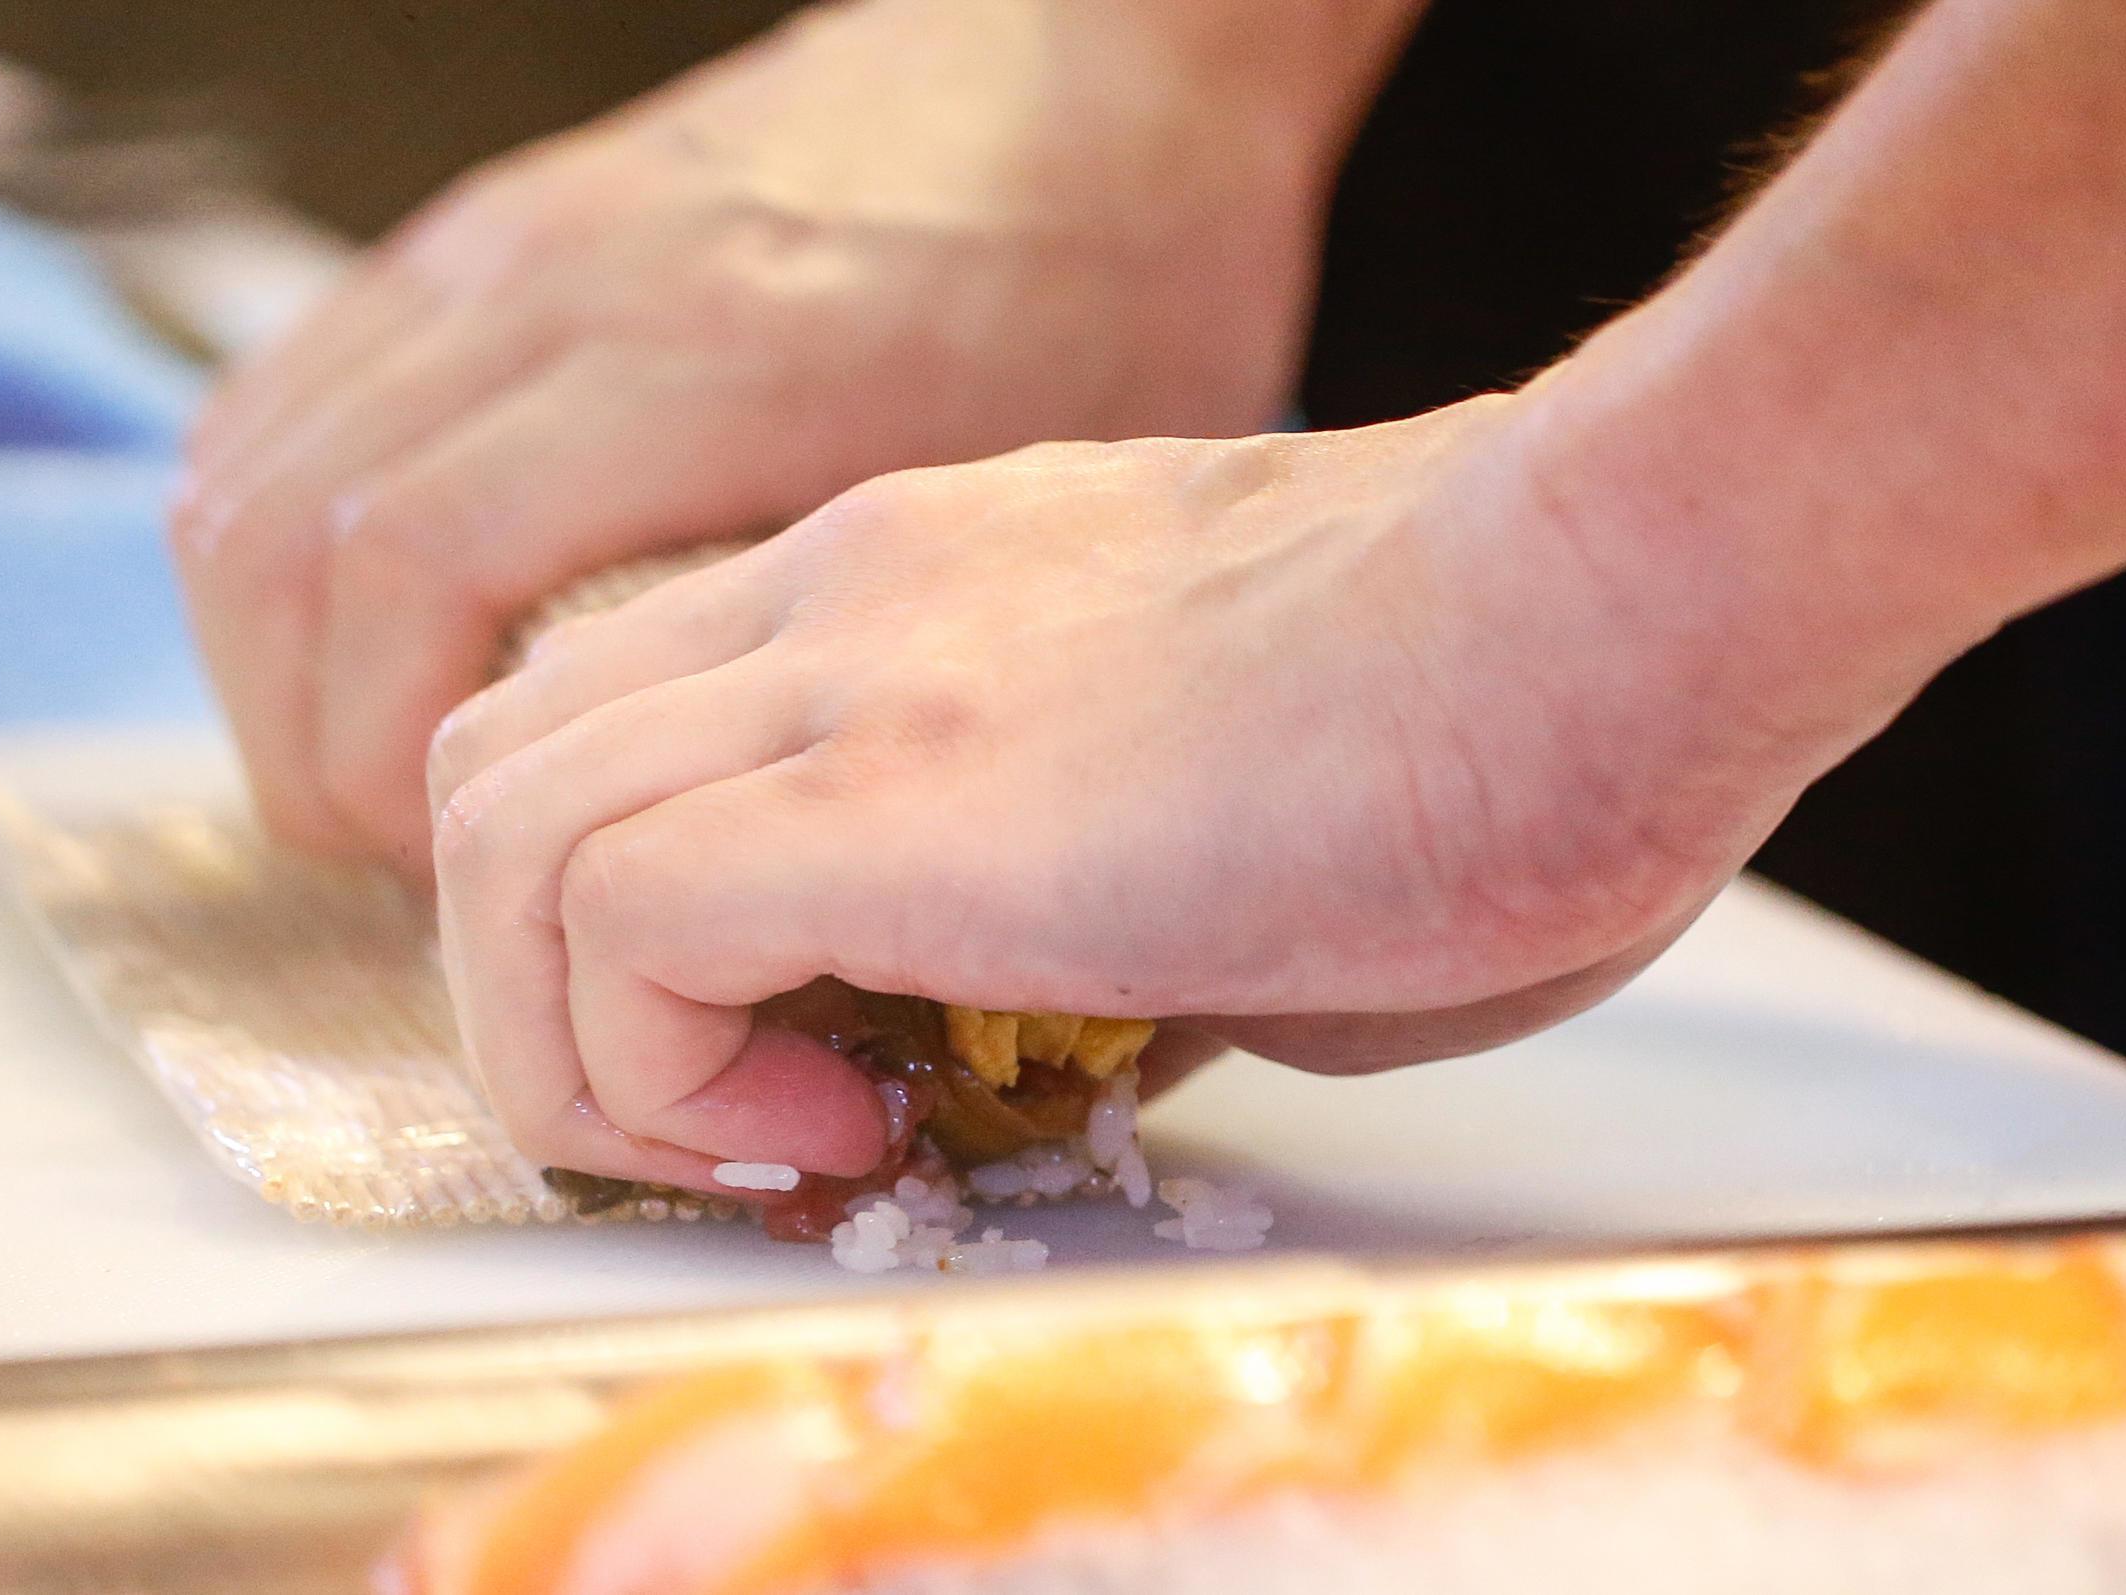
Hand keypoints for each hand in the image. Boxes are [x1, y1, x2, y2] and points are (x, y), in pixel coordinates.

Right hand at [171, 0, 1401, 872]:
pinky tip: (367, 635)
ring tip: (382, 770)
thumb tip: (778, 869)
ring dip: (271, 657)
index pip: (408, 568)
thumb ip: (868, 663)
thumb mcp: (1021, 506)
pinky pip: (287, 393)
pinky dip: (279, 538)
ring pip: (246, 467)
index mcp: (704, 359)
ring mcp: (507, 236)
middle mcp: (565, 280)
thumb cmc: (1108, 276)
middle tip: (411, 869)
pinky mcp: (491, 222)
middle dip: (306, 746)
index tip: (476, 880)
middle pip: (282, 539)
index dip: (386, 760)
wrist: (1102, 61)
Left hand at [418, 398, 1913, 1184]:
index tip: (788, 1063)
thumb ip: (1104, 901)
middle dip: (547, 988)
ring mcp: (854, 674)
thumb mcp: (1242, 803)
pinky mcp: (894, 797)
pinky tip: (829, 1125)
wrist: (1624, 601)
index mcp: (925, 580)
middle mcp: (848, 596)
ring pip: (501, 836)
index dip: (625, 918)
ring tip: (774, 1138)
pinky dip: (655, 1065)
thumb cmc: (1527, 700)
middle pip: (505, 763)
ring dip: (580, 1043)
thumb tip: (1072, 1039)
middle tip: (726, 1117)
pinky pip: (612, 924)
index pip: (625, 714)